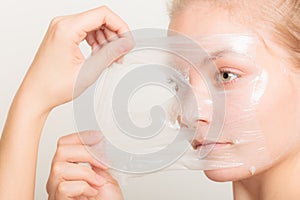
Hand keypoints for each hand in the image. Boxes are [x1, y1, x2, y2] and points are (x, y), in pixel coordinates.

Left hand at [18, 6, 133, 113]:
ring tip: (110, 58)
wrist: (35, 95)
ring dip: (106, 40)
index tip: (127, 41)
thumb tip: (125, 44)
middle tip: (120, 53)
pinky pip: (85, 32)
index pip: (102, 15)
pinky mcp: (62, 36)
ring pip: (93, 25)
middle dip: (114, 35)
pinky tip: (100, 55)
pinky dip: (96, 42)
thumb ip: (110, 54)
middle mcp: (62, 25)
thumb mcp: (88, 71)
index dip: (120, 27)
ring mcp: (61, 29)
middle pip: (99, 19)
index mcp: (66, 28)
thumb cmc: (52, 86)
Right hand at [47, 131, 122, 199]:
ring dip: (85, 172)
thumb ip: (97, 160)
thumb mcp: (104, 174)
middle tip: (102, 163)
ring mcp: (56, 190)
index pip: (64, 144)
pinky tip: (91, 193)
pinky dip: (83, 187)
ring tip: (97, 182)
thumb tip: (98, 142)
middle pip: (61, 151)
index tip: (98, 137)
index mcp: (68, 167)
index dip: (81, 137)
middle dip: (85, 153)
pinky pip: (63, 187)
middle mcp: (59, 177)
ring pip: (59, 167)